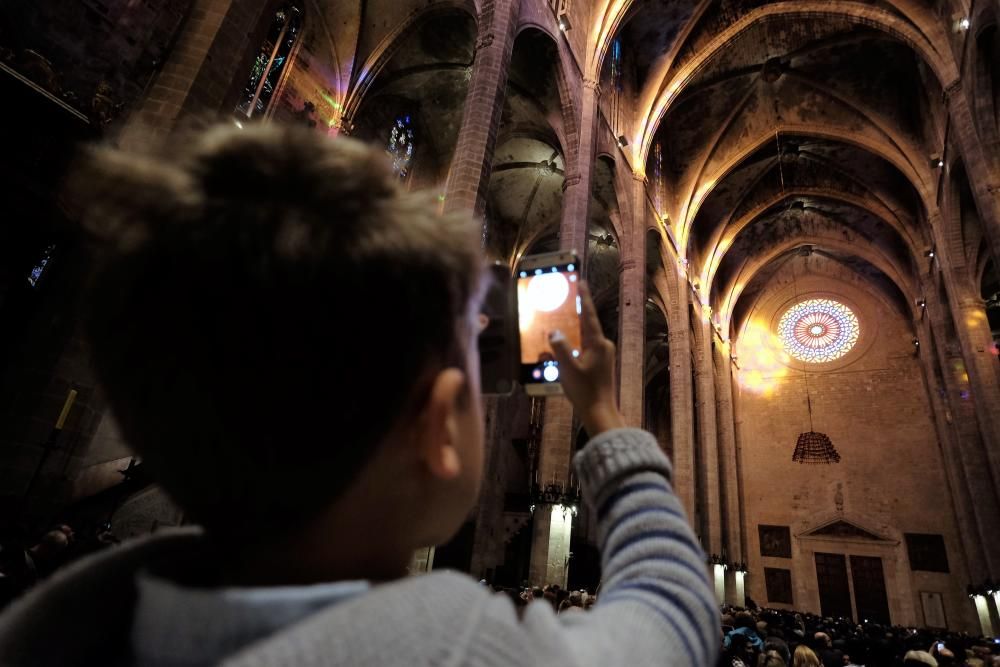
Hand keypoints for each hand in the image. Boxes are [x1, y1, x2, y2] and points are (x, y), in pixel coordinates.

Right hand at [549, 282, 624, 435]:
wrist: (600, 411)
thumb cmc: (585, 391)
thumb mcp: (568, 368)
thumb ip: (560, 348)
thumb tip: (554, 332)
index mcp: (598, 344)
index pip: (589, 316)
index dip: (584, 298)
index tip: (582, 283)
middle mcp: (604, 346)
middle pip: (588, 325)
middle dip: (578, 313)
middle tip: (569, 298)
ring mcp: (604, 356)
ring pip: (588, 337)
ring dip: (576, 330)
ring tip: (565, 321)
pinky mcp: (602, 364)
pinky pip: (588, 347)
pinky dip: (578, 343)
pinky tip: (569, 346)